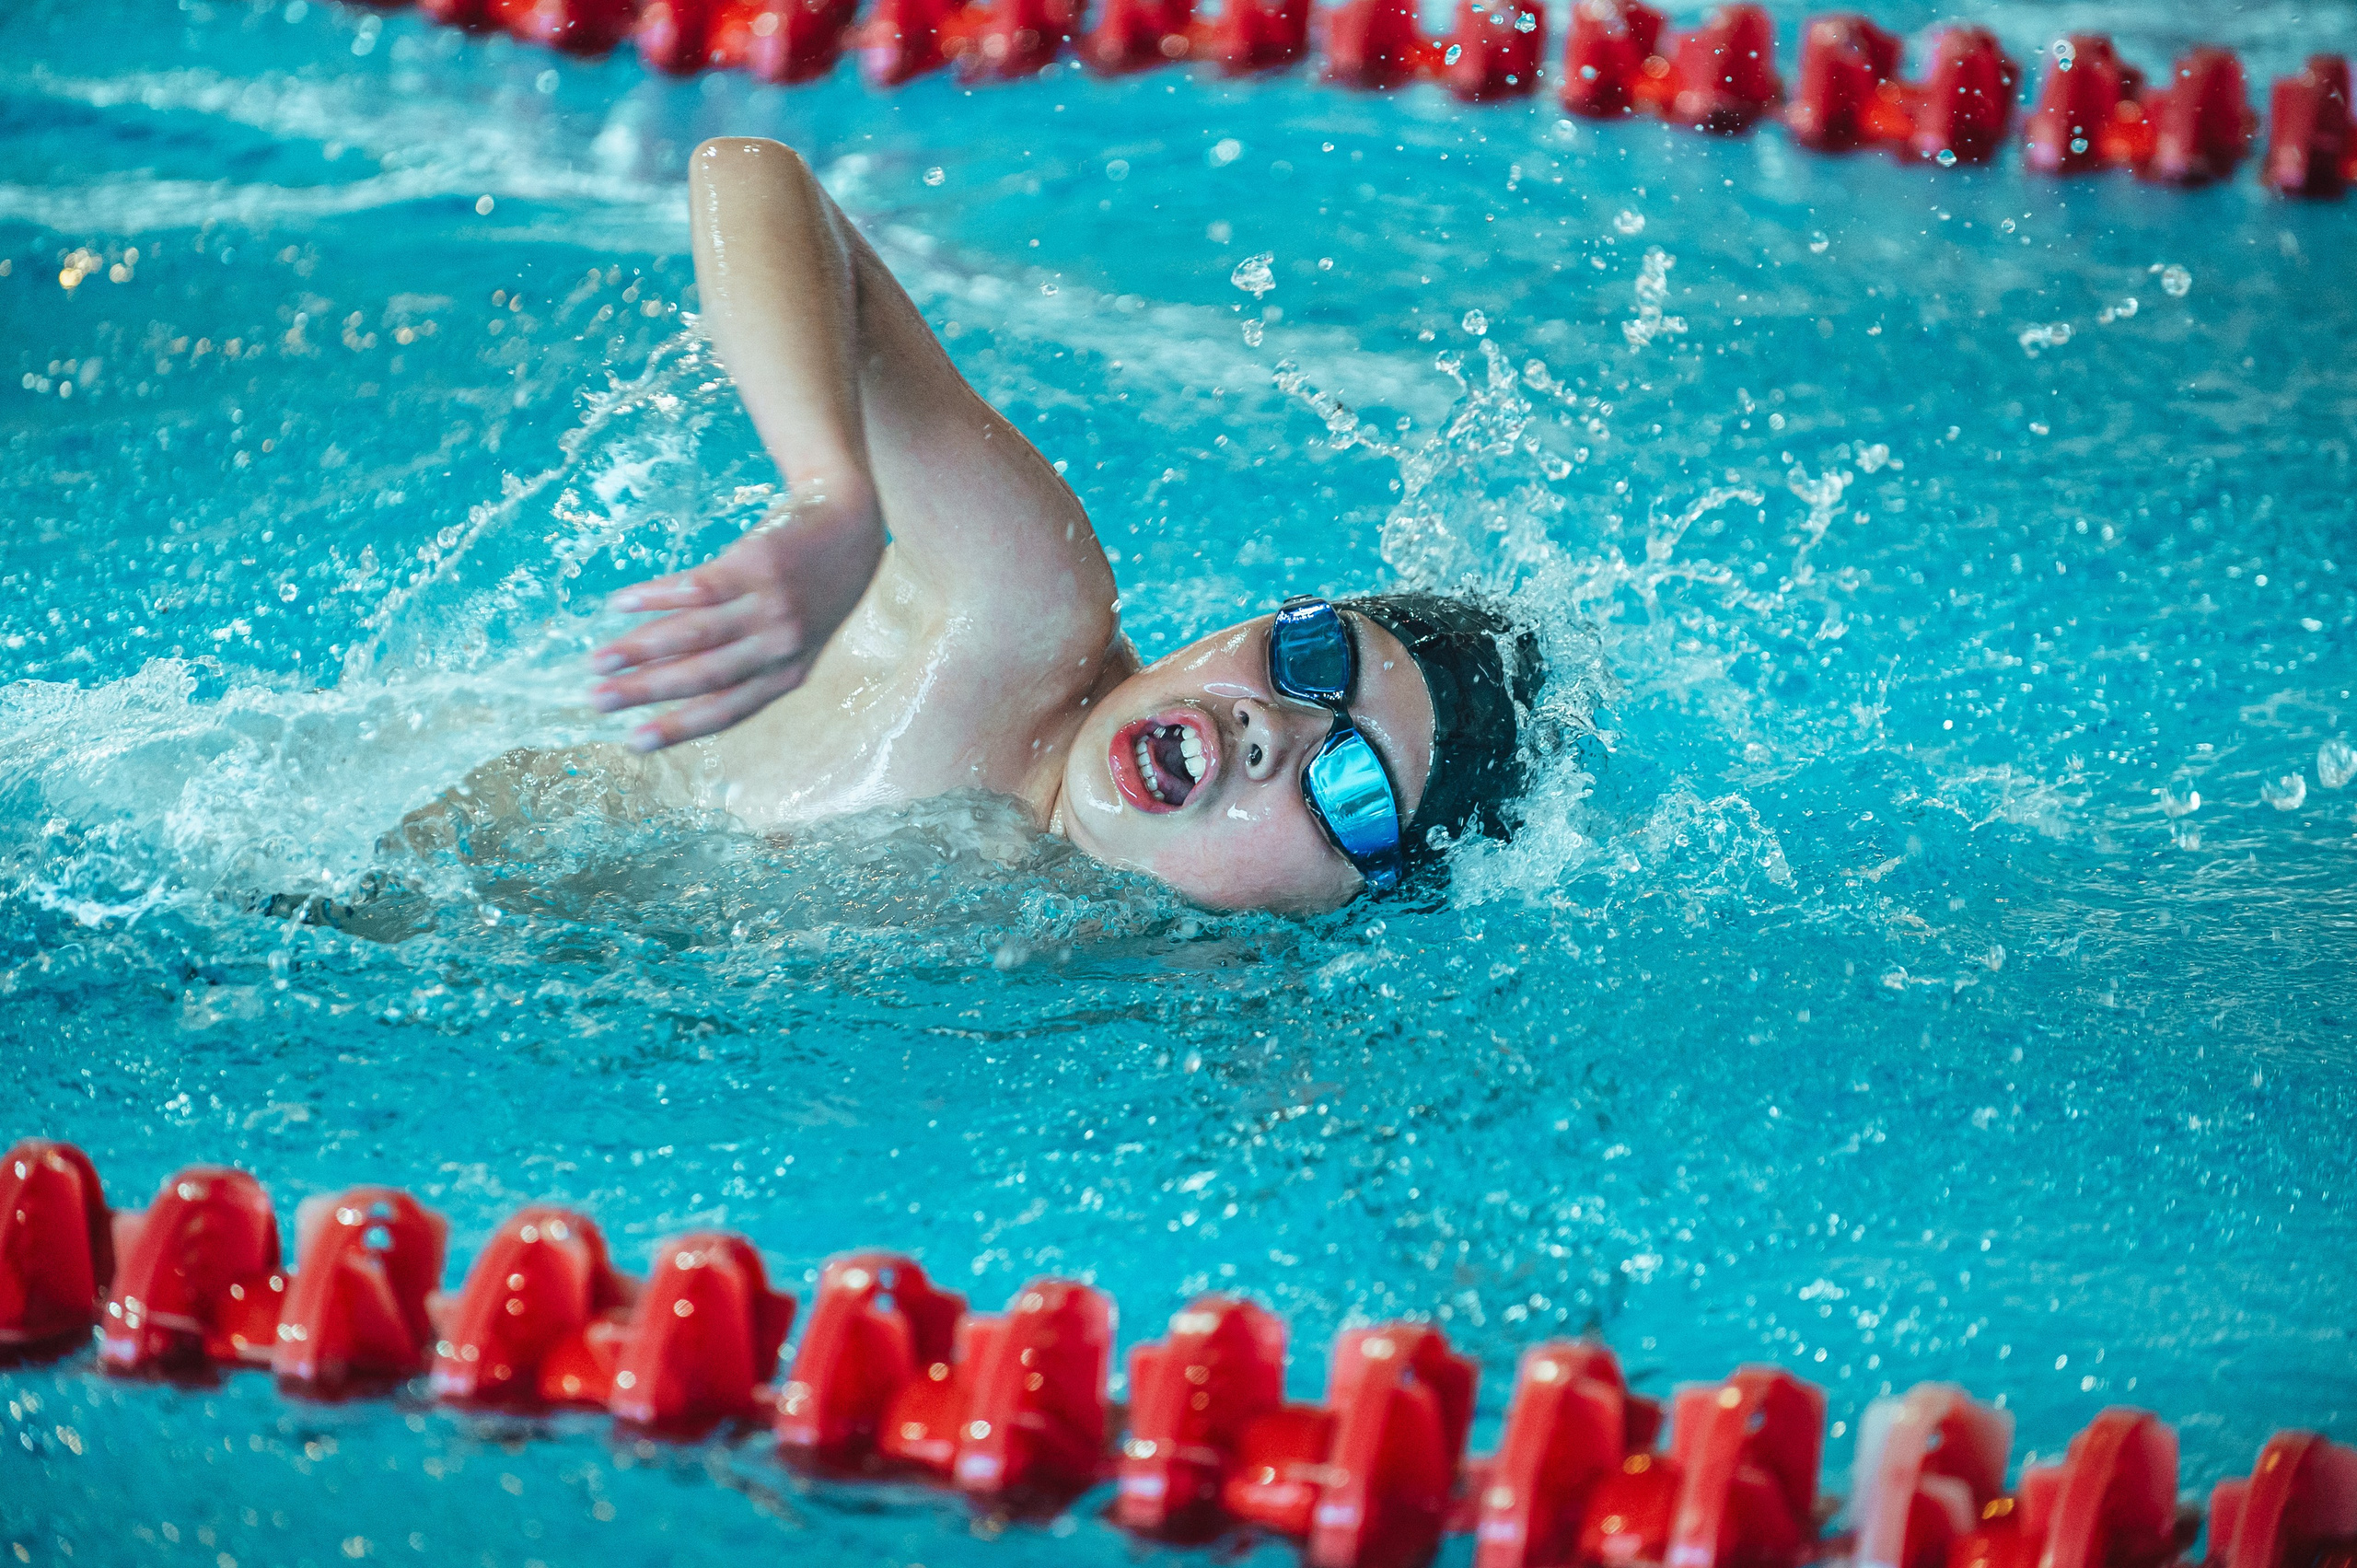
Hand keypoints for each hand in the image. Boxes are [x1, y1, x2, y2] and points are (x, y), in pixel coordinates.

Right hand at [587, 485, 883, 749]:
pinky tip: (619, 603)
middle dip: (645, 691)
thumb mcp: (792, 638)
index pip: (726, 710)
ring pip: (693, 634)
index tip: (633, 743)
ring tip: (597, 661)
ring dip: (639, 649)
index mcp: (787, 674)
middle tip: (596, 701)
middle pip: (702, 676)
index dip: (678, 728)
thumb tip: (672, 688)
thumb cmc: (812, 589)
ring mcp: (769, 605)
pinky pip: (694, 587)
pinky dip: (653, 596)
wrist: (850, 524)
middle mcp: (779, 646)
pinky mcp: (755, 565)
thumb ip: (746, 664)